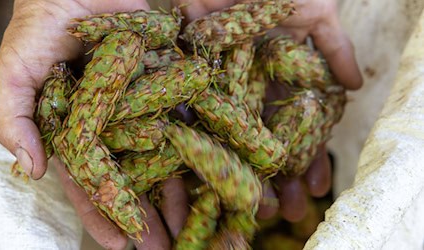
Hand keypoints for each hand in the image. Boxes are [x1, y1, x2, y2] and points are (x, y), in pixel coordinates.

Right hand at [0, 0, 189, 248]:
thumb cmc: (40, 28)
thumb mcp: (14, 72)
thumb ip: (15, 119)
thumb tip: (30, 169)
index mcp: (76, 132)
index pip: (88, 182)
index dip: (101, 214)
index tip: (119, 244)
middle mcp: (112, 126)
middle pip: (131, 178)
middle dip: (145, 215)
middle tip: (162, 249)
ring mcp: (141, 108)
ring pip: (160, 157)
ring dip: (175, 192)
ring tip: (188, 226)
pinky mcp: (166, 85)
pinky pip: (183, 119)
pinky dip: (195, 145)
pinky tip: (208, 174)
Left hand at [172, 0, 362, 221]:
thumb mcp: (315, 11)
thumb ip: (333, 46)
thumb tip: (355, 86)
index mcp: (281, 78)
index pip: (299, 126)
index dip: (309, 157)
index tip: (317, 187)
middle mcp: (251, 88)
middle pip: (267, 140)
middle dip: (279, 178)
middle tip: (288, 212)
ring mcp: (221, 88)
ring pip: (235, 138)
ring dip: (246, 174)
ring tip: (258, 209)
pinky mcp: (191, 82)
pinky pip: (197, 119)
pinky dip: (204, 148)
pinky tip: (215, 180)